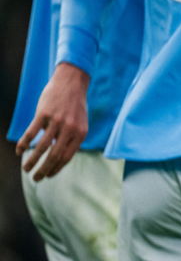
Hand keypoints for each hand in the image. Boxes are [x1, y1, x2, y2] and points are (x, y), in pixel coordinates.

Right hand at [16, 62, 89, 179]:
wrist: (71, 82)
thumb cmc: (74, 105)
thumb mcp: (80, 123)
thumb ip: (72, 139)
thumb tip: (59, 159)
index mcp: (80, 133)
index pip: (67, 157)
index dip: (56, 169)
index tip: (48, 176)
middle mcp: (70, 129)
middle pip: (54, 156)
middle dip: (44, 170)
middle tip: (36, 178)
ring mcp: (56, 121)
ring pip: (41, 147)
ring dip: (32, 161)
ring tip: (26, 169)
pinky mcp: (43, 114)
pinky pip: (31, 133)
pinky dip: (24, 144)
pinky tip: (19, 151)